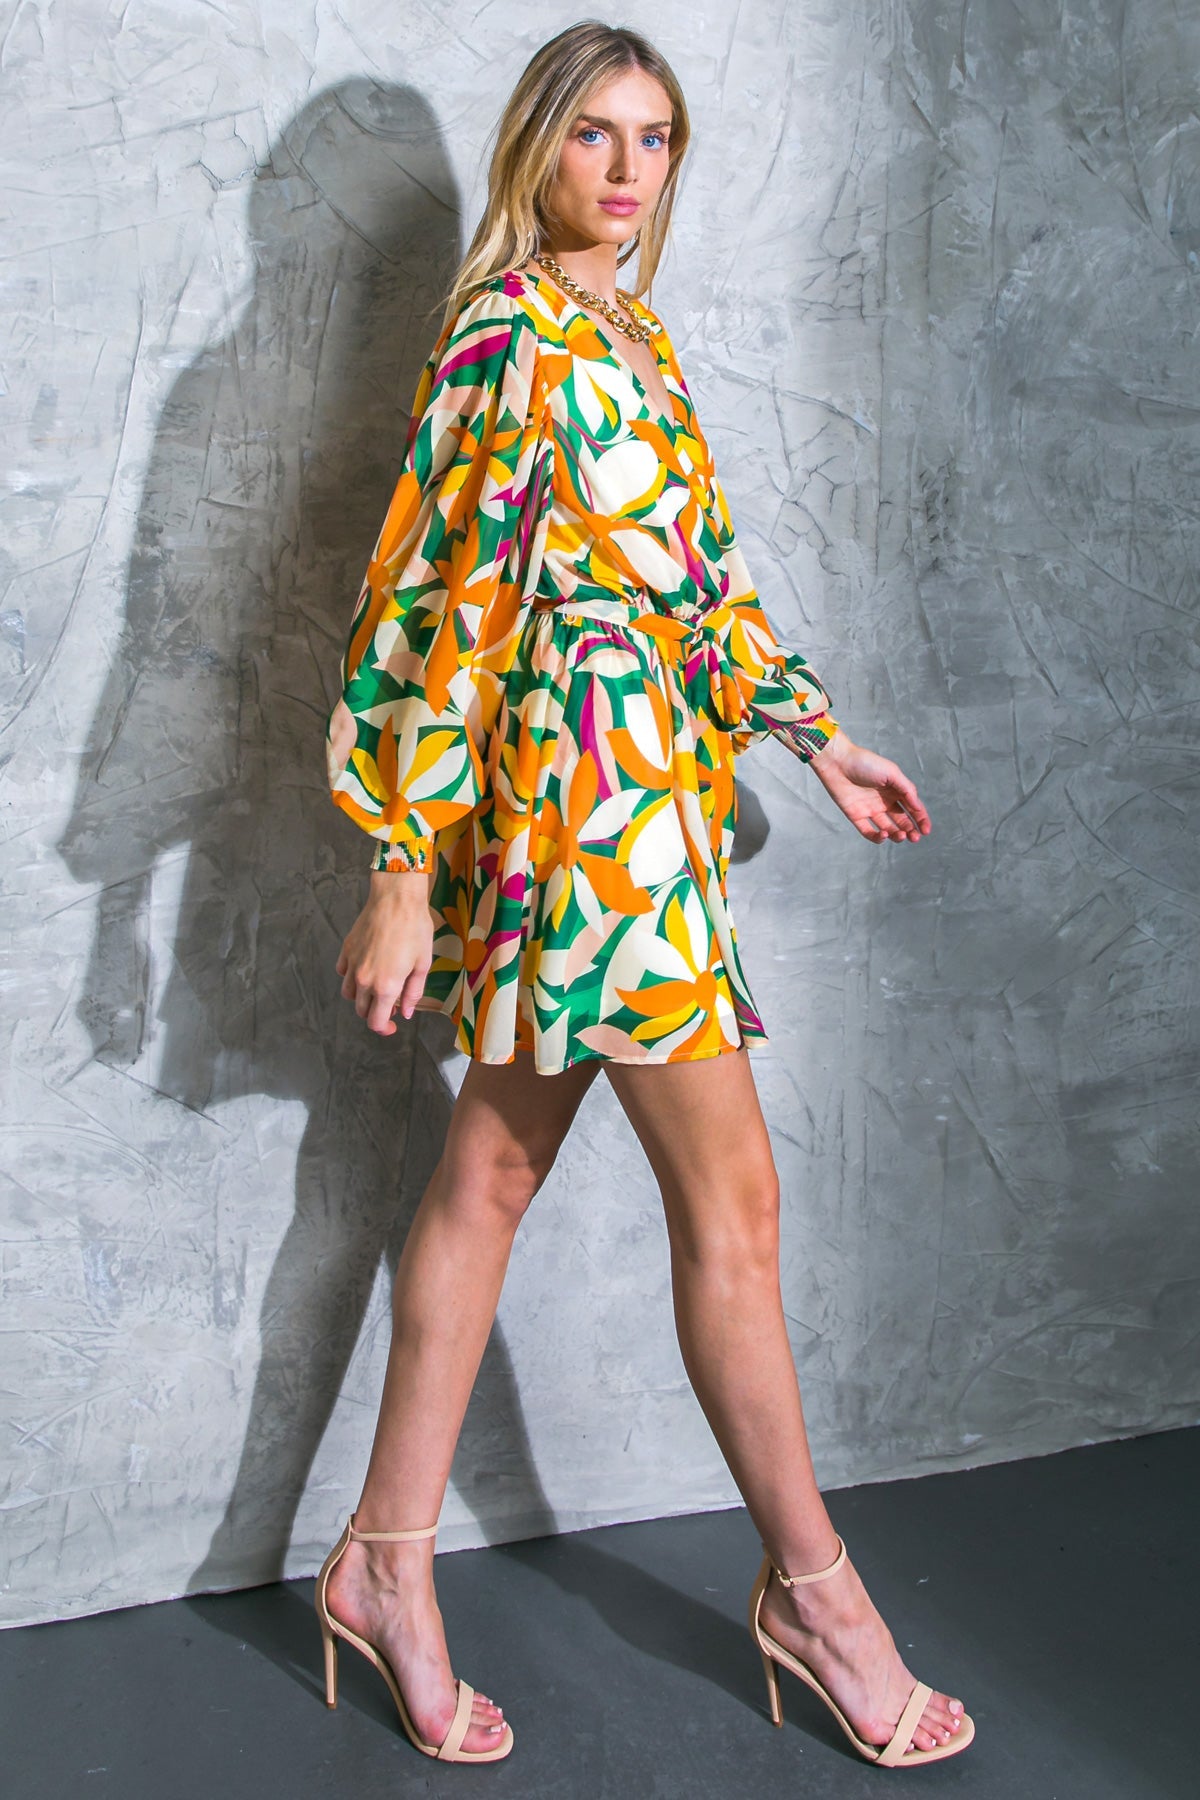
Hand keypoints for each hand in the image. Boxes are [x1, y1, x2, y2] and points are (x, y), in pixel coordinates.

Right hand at [336, 871, 433, 1034]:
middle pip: (361, 1010)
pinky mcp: (346, 950)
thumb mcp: (423, 964)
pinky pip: (342, 973)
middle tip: (390, 1006)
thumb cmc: (415, 928)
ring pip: (349, 994)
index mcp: (386, 986)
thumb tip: (407, 1012)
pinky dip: (351, 978)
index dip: (384, 1029)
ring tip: (376, 989)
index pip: (376, 1021)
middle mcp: (364, 979)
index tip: (392, 1026)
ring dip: (361, 998)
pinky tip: (364, 970)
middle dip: (375, 1014)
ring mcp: (352, 964)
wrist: (396, 899)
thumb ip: (413, 992)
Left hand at [809, 730, 930, 843]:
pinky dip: (877, 837)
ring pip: (888, 828)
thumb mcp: (892, 773)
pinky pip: (868, 831)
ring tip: (901, 836)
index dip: (921, 820)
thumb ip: (907, 790)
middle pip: (902, 821)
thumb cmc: (866, 763)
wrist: (838, 762)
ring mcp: (870, 809)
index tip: (926, 831)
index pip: (912, 808)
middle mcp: (884, 801)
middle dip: (910, 830)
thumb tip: (918, 808)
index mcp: (896, 790)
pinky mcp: (856, 815)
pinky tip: (884, 834)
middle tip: (914, 838)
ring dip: (896, 835)